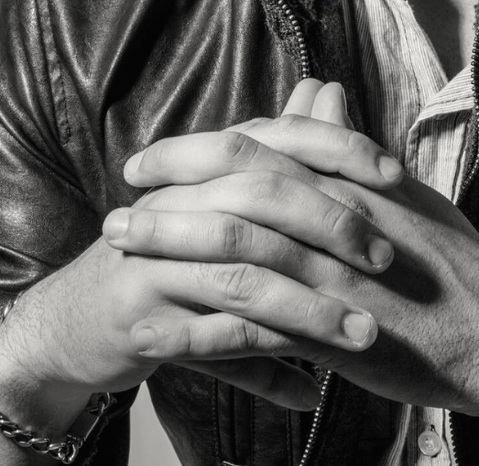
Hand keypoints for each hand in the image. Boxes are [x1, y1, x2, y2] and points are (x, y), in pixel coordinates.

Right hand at [0, 108, 404, 435]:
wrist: (80, 318)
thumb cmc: (170, 252)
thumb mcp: (225, 196)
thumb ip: (283, 145)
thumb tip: (331, 85)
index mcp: (203, 170)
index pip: (276, 138)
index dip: (338, 150)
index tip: (397, 177)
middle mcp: (179, 202)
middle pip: (262, 200)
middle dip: (331, 228)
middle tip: (387, 259)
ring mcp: (158, 261)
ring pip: (245, 280)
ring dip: (310, 312)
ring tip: (366, 335)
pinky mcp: (143, 320)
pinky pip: (214, 346)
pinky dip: (265, 371)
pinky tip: (310, 393)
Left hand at [108, 81, 478, 425]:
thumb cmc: (456, 263)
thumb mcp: (407, 189)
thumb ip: (351, 146)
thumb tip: (319, 93)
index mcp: (355, 177)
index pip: (265, 142)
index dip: (200, 146)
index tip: (155, 156)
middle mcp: (343, 214)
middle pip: (242, 184)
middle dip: (172, 186)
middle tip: (123, 196)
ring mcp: (338, 274)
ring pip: (240, 247)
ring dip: (172, 244)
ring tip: (123, 249)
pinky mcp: (338, 333)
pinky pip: (258, 324)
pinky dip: (203, 322)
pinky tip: (162, 326)